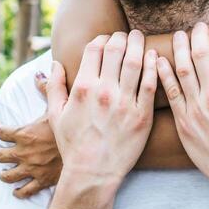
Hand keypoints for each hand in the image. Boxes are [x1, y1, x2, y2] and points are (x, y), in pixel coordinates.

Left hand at [0, 78, 62, 198]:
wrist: (87, 151)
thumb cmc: (73, 126)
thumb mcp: (59, 106)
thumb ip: (47, 89)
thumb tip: (39, 73)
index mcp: (24, 133)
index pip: (3, 132)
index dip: (0, 131)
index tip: (0, 131)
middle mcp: (23, 153)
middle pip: (2, 155)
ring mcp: (31, 169)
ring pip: (9, 175)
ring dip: (5, 174)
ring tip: (3, 173)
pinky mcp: (41, 182)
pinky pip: (25, 190)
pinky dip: (19, 191)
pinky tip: (17, 191)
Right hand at [46, 30, 157, 191]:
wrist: (93, 173)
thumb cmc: (73, 145)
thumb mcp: (56, 115)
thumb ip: (54, 87)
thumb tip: (55, 64)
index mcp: (82, 88)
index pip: (94, 49)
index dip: (101, 39)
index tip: (107, 39)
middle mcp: (104, 92)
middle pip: (116, 49)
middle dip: (122, 37)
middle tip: (127, 34)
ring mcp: (124, 103)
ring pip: (135, 61)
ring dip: (138, 44)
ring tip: (140, 39)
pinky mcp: (142, 116)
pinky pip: (151, 84)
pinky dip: (153, 66)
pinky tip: (154, 57)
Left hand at [157, 20, 208, 200]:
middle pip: (201, 54)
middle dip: (198, 35)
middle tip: (198, 26)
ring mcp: (196, 109)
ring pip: (182, 69)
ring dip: (179, 49)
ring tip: (179, 36)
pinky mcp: (183, 123)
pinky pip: (170, 92)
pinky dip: (163, 74)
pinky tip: (159, 61)